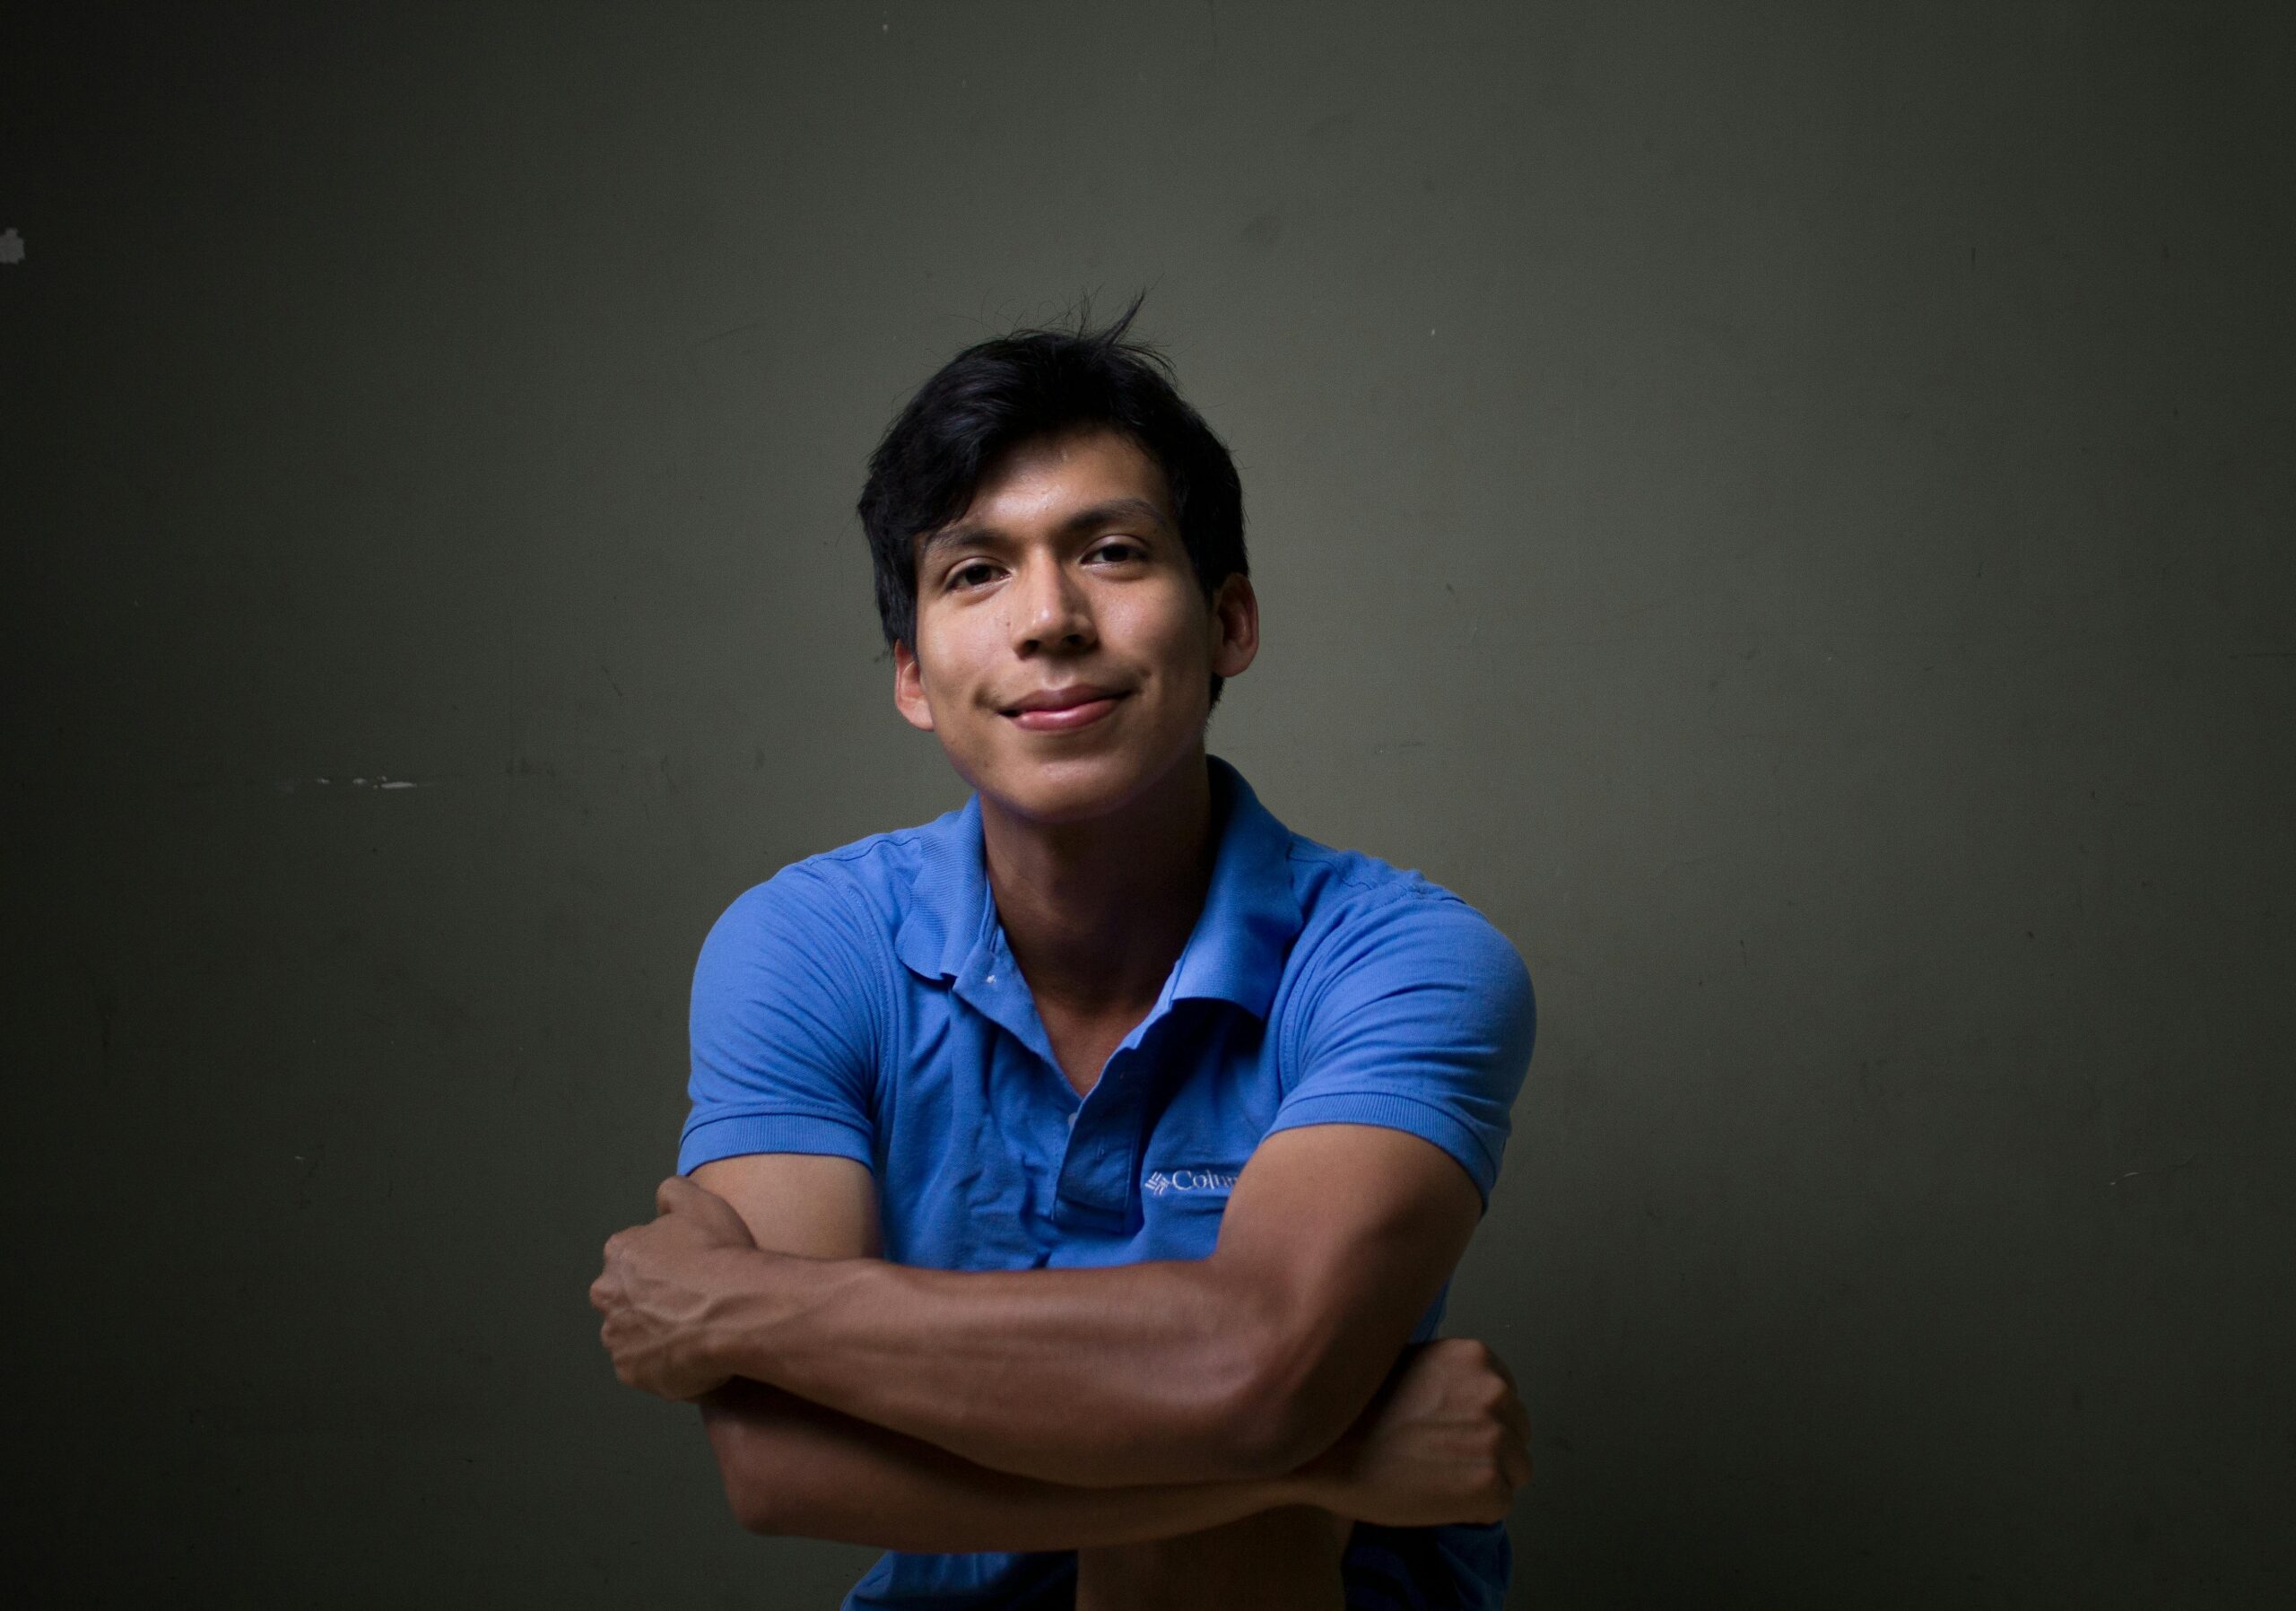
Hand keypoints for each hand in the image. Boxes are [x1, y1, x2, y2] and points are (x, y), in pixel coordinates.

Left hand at [590, 1175, 758, 1400]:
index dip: (663, 1262)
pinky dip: (665, 1363)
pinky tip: (695, 1354)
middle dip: (651, 1299)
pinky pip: (646, 1367)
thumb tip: (663, 1196)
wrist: (737, 1312)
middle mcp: (608, 1296)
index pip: (633, 1256)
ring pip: (634, 1333)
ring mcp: (617, 1338)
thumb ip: (673, 1192)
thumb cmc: (719, 1257)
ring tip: (696, 1330)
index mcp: (620, 1254)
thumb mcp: (701, 1203)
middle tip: (691, 1301)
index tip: (689, 1268)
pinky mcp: (632, 1373)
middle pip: (626, 1297)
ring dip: (656, 1332)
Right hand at [1294, 1338, 1531, 1526]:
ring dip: (1484, 1481)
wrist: (1327, 1451)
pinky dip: (1474, 1510)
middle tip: (1439, 1460)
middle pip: (1517, 1437)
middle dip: (1488, 1452)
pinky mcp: (1490, 1486)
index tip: (1447, 1434)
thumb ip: (1451, 1379)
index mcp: (1479, 1358)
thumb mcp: (1413, 1365)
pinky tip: (1435, 1497)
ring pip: (1514, 1473)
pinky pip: (1499, 1507)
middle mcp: (1497, 1393)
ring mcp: (1496, 1440)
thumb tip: (1470, 1404)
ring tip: (1436, 1479)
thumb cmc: (1357, 1408)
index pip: (1507, 1403)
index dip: (1480, 1424)